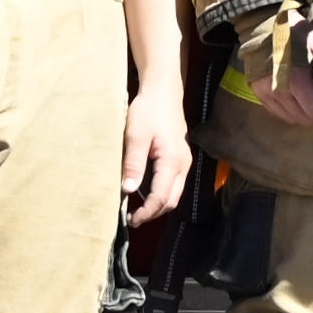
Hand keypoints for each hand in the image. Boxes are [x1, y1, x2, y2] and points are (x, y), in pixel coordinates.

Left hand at [120, 76, 193, 223]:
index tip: (130, 220)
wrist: (163, 91)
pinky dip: (161, 194)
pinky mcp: (181, 158)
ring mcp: (184, 162)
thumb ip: (134, 164)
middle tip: (133, 219)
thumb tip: (128, 190)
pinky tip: (146, 192)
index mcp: (172, 161)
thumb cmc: (148, 110)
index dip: (147, 212)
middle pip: (172, 200)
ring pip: (175, 193)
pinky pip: (174, 184)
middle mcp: (183, 165)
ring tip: (137, 208)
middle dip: (153, 212)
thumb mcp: (135, 136)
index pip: (162, 197)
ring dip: (158, 204)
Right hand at [252, 17, 312, 125]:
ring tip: (309, 91)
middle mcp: (277, 92)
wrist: (263, 25)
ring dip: (305, 110)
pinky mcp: (258, 94)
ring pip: (291, 119)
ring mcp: (265, 95)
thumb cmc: (295, 32)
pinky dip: (291, 109)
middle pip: (304, 119)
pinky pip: (279, 113)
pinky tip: (296, 93)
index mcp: (294, 80)